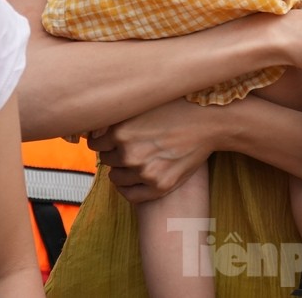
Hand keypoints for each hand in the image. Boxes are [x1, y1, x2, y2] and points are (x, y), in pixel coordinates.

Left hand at [89, 99, 214, 203]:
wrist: (209, 123)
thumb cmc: (176, 109)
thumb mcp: (142, 105)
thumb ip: (116, 117)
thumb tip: (93, 130)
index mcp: (120, 132)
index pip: (94, 144)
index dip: (103, 140)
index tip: (111, 139)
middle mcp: (129, 154)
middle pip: (106, 160)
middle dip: (114, 153)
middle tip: (129, 146)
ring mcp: (144, 173)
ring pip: (116, 178)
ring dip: (122, 170)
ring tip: (136, 160)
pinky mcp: (158, 186)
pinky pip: (130, 195)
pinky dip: (128, 189)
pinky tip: (135, 178)